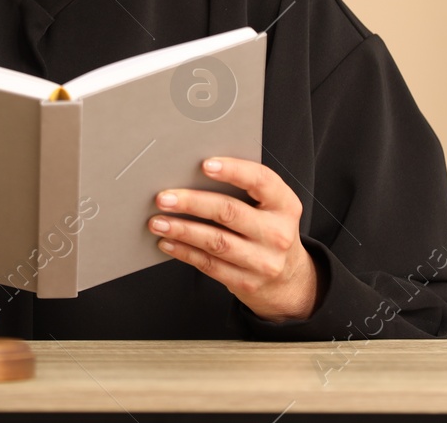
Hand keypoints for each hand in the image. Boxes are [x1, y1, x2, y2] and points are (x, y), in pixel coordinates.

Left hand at [148, 156, 321, 322]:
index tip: (205, 164)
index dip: (233, 170)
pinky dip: (184, 252)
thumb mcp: (269, 208)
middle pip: (229, 212)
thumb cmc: (268, 231)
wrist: (289, 280)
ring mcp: (263, 261)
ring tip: (158, 222)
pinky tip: (167, 242)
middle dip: (192, 203)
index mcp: (285, 205)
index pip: (261, 181)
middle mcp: (277, 233)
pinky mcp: (246, 282)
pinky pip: (209, 265)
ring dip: (182, 230)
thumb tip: (193, 174)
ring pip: (215, 241)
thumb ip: (244, 190)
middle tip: (163, 198)